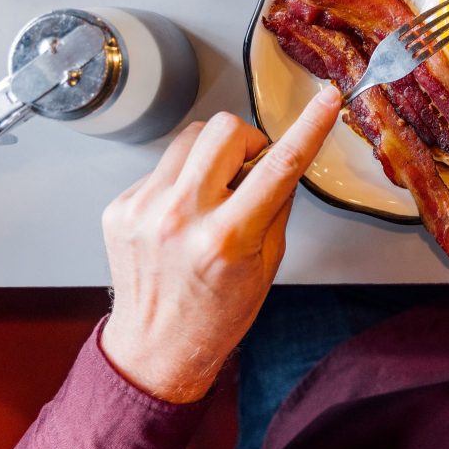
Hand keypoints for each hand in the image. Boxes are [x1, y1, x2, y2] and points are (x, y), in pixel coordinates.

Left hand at [100, 88, 341, 402]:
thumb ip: (275, 206)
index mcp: (227, 237)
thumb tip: (280, 159)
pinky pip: (163, 166)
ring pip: (190, 137)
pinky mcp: (120, 207)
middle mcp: (181, 217)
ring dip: (212, 155)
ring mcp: (144, 210)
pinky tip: (182, 215)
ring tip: (214, 193)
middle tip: (249, 170)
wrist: (155, 348)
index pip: (279, 166)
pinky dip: (181, 180)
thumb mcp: (267, 264)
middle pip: (224, 130)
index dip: (309, 127)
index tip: (327, 101)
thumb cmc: (217, 314)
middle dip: (247, 141)